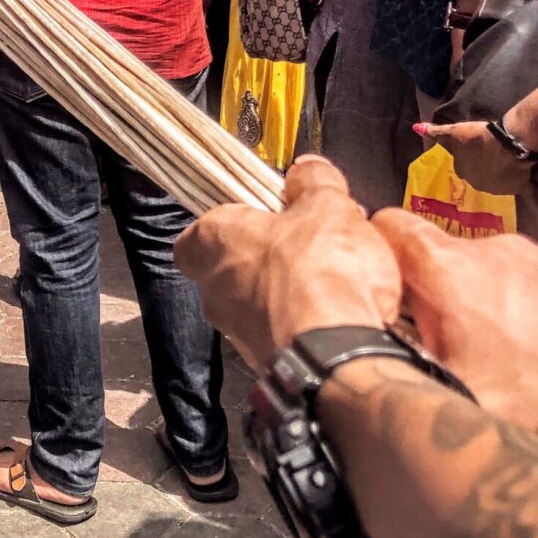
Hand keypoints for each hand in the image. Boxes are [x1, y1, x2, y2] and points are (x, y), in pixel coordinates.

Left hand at [175, 159, 402, 372]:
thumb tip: (308, 171)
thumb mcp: (326, 206)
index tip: (260, 214)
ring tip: (336, 283)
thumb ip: (314, 183)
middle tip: (309, 246)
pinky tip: (341, 319)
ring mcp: (239, 335)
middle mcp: (216, 292)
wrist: (336, 357)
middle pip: (234, 269)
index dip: (229, 222)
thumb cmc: (318, 274)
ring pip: (260, 306)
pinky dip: (308, 329)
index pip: (196, 233)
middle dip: (270, 259)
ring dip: (291, 296)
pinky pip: (285, 338)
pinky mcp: (268, 366)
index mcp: (215, 243)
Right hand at [371, 209, 537, 430]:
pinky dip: (528, 307)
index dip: (378, 252)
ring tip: (503, 356)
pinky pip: (533, 281)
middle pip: (441, 257)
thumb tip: (366, 363)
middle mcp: (491, 249)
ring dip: (485, 302)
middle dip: (437, 294)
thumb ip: (399, 364)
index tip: (381, 285)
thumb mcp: (446, 395)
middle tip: (448, 346)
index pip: (389, 225)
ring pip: (489, 270)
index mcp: (448, 270)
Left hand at [417, 119, 530, 195]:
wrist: (507, 144)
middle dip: (484, 167)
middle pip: (480, 175)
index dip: (470, 156)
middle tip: (493, 153)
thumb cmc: (477, 136)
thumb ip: (435, 131)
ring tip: (509, 158)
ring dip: (501, 173)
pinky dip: (522, 181)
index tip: (477, 148)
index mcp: (462, 170)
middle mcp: (477, 184)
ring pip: (498, 181)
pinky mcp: (517, 188)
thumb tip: (415, 127)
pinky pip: (520, 186)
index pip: (462, 165)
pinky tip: (526, 172)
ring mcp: (498, 188)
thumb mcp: (453, 131)